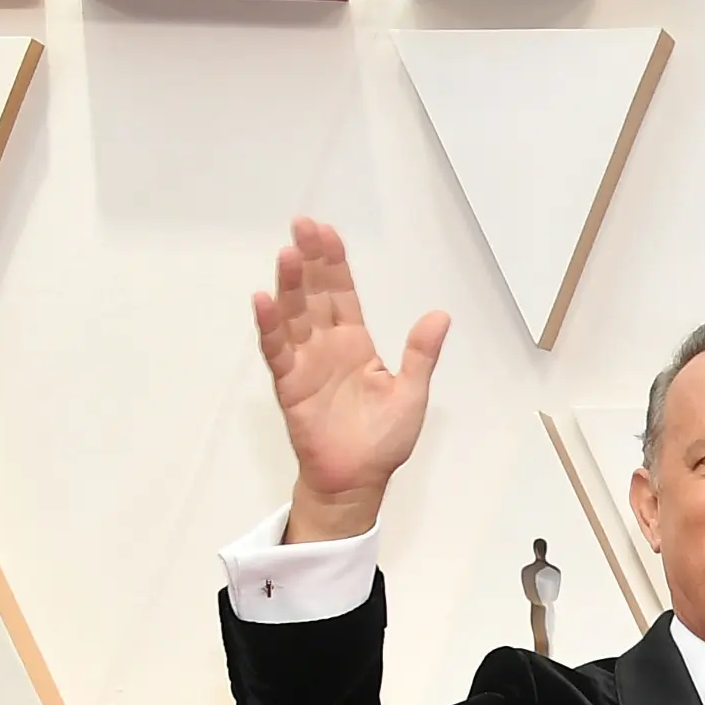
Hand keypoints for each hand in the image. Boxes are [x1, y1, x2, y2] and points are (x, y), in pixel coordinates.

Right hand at [253, 217, 448, 544]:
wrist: (358, 480)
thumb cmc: (383, 440)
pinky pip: (277, 351)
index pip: (342, 293)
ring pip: (293, 315)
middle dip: (310, 260)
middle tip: (302, 224)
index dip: (334, 263)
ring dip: (289, 285)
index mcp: (355, 343)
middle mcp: (326, 345)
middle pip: (314, 294)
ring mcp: (305, 362)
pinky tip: (264, 301)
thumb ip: (420, 355)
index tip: (326, 232)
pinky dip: (270, 327)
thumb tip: (440, 315)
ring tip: (288, 254)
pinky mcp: (289, 384)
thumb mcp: (411, 394)